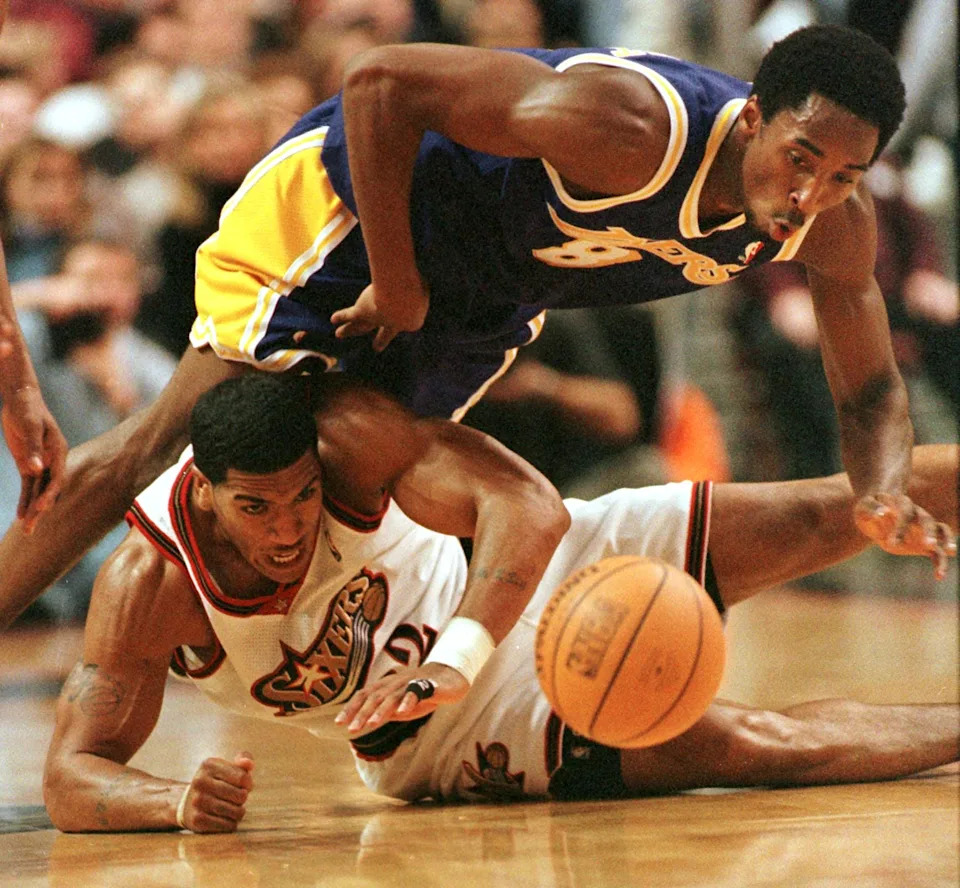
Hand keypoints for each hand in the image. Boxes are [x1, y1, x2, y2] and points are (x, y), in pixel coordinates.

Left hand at [0, 384, 66, 530]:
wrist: (21, 399)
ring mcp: (41, 463)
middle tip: (30, 528)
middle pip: (49, 489)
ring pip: (38, 491)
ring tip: (27, 530)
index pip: (56, 477)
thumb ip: (33, 448)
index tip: (42, 508)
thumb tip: (36, 470)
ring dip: (33, 509)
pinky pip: (28, 486)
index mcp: (58, 451)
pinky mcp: (28, 464)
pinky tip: (20, 515)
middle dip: (40, 509)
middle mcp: (53, 461)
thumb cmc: (27, 409)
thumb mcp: (29, 425)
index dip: (50, 494)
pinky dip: (25, 499)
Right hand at [178, 752, 253, 833]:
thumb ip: (243, 760)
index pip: (242, 777)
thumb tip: (249, 764)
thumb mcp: (226, 767)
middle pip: (240, 795)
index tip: (244, 785)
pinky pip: (228, 826)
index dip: (248, 783)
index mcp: (209, 765)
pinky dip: (232, 823)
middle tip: (238, 798)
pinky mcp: (197, 820)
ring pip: (235, 812)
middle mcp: (200, 782)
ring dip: (239, 812)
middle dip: (243, 798)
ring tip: (235, 808)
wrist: (187, 803)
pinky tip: (226, 818)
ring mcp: (197, 801)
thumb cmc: (216, 782)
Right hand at [331, 282, 428, 351]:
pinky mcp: (362, 311)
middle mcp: (392, 324)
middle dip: (381, 340)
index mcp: (412, 321)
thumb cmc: (418, 291)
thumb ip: (421, 288)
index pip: (411, 324)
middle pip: (385, 334)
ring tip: (339, 334)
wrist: (402, 298)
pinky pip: (349, 315)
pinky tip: (333, 320)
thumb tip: (417, 281)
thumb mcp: (424, 289)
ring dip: (350, 330)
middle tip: (376, 348)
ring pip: (361, 326)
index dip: (410, 322)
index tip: (411, 320)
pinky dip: (341, 317)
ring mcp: (376, 319)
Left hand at [334, 663, 468, 734]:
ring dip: (381, 709)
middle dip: (362, 712)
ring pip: (393, 695)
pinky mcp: (429, 685)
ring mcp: (411, 682)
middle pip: (375, 696)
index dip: (351, 708)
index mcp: (387, 687)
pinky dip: (409, 700)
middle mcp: (395, 682)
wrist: (451, 677)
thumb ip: (386, 711)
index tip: (338, 723)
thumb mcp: (401, 704)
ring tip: (371, 724)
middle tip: (351, 729)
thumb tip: (368, 722)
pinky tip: (403, 711)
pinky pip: (417, 691)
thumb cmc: (422, 691)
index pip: (364, 695)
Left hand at [854, 493, 956, 579]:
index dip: (901, 527)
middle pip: (927, 521)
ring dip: (946, 540)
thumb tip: (882, 513)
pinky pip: (937, 553)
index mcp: (902, 503)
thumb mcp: (864, 507)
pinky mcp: (924, 544)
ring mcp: (923, 529)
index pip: (905, 513)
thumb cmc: (869, 509)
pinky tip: (939, 576)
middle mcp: (917, 514)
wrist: (873, 516)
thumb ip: (872, 509)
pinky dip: (940, 563)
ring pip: (941, 532)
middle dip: (929, 532)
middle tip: (929, 544)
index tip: (891, 543)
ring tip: (950, 551)